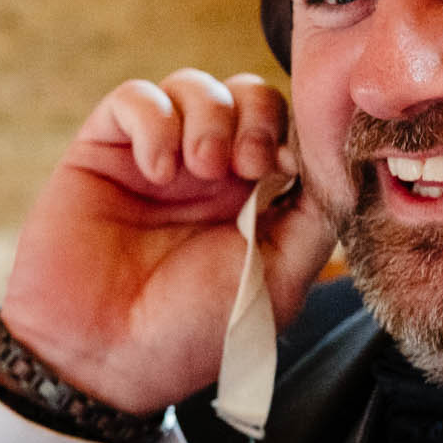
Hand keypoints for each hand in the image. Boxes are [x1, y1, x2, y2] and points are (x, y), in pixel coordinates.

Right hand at [1, 69, 335, 413]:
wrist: (102, 358)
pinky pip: (134, 98)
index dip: (296, 130)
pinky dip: (154, 121)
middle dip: (257, 117)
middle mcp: (206, 173)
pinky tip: (158, 170)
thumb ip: (314, 218)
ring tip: (199, 169)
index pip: (287, 129)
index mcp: (252, 200)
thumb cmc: (190, 333)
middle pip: (247, 95)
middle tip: (248, 166)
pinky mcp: (102, 150)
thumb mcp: (278, 281)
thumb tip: (341, 164)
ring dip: (208, 116)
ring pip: (193, 85)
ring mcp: (155, 157)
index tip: (291, 167)